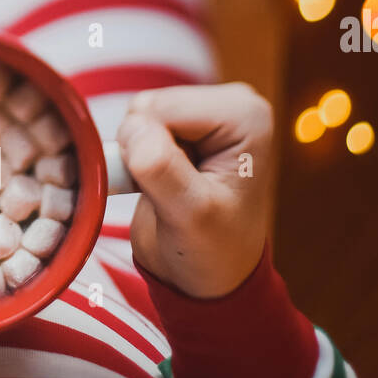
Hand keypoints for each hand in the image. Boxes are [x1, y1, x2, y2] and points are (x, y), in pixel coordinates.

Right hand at [116, 82, 273, 298]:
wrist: (213, 274)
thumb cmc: (214, 250)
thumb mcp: (190, 216)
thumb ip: (162, 169)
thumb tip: (133, 128)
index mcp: (244, 116)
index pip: (162, 110)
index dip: (148, 151)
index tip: (172, 190)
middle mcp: (230, 103)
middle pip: (148, 106)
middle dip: (144, 151)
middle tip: (167, 191)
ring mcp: (207, 112)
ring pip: (137, 115)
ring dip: (139, 156)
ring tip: (165, 189)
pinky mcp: (186, 123)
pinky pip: (136, 126)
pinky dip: (136, 157)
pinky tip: (161, 182)